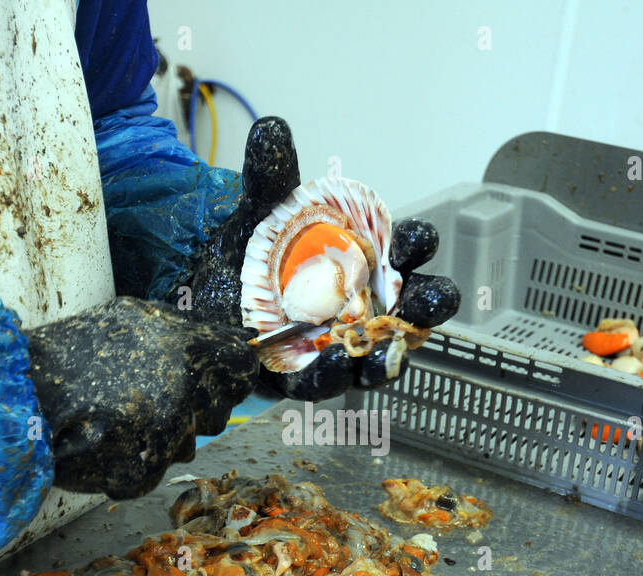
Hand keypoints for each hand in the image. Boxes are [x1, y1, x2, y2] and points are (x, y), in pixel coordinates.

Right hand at [27, 297, 255, 499]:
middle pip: (219, 412)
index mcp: (184, 348)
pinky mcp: (143, 472)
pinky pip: (156, 469)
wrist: (16, 396)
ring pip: (188, 445)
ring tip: (119, 417)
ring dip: (165, 437)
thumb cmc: (72, 352)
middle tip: (150, 396)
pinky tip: (106, 442)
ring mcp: (164, 436)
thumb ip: (189, 330)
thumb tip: (239, 341)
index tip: (217, 377)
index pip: (240, 367)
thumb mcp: (132, 317)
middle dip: (196, 408)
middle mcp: (182, 392)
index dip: (230, 374)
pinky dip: (134, 461)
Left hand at [172, 117, 459, 400]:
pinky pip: (332, 381)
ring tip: (389, 348)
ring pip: (383, 350)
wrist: (209, 301)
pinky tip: (341, 363)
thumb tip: (272, 128)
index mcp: (369, 257)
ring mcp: (344, 341)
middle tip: (433, 299)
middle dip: (430, 303)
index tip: (416, 240)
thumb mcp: (260, 212)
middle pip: (414, 304)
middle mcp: (367, 302)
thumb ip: (270, 176)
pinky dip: (339, 373)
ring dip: (392, 351)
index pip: (406, 248)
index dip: (417, 244)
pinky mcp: (310, 374)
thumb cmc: (255, 257)